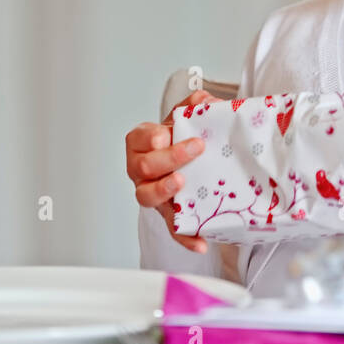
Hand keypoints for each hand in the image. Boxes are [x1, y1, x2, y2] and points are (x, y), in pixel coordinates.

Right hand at [125, 89, 218, 253]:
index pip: (136, 139)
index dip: (148, 137)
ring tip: (182, 184)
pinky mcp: (167, 213)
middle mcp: (141, 170)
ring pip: (147, 197)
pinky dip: (186, 237)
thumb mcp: (184, 119)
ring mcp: (152, 193)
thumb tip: (206, 101)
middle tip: (195, 148)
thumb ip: (193, 106)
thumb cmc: (178, 138)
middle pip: (144, 166)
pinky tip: (201, 242)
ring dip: (164, 190)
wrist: (184, 158)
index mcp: (141, 143)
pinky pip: (173, 228)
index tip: (164, 133)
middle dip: (169, 157)